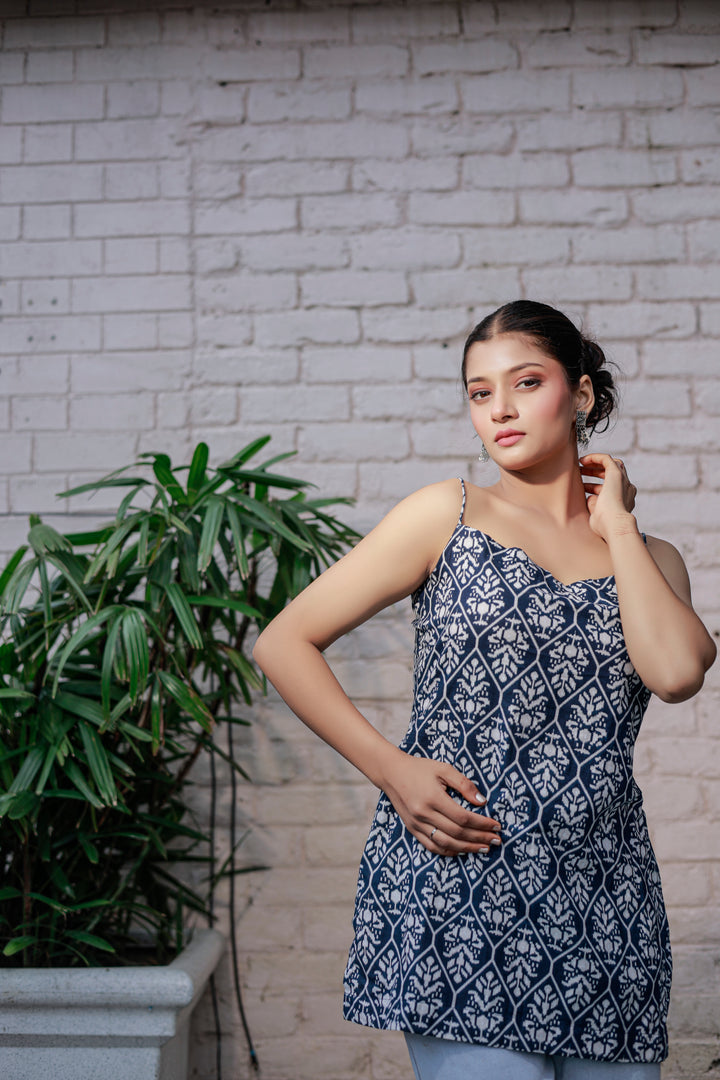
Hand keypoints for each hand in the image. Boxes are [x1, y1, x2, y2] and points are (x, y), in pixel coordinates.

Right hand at [380, 750, 501, 855]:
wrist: (391, 772)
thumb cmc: (420, 768)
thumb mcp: (443, 769)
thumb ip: (463, 784)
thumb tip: (482, 801)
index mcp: (433, 798)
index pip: (463, 817)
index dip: (482, 823)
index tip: (497, 825)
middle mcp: (424, 814)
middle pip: (457, 832)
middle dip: (480, 837)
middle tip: (497, 840)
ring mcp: (417, 824)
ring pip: (446, 843)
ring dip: (467, 848)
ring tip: (484, 848)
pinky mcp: (412, 829)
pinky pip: (432, 846)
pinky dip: (448, 851)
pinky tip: (461, 851)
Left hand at [580, 453, 637, 542]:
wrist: (615, 525)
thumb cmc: (605, 526)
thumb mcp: (598, 515)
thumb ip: (595, 505)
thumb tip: (590, 497)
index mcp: (624, 500)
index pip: (611, 488)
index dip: (594, 486)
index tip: (582, 488)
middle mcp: (627, 489)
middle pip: (613, 474)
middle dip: (595, 472)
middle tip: (580, 472)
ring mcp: (623, 481)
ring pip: (612, 464)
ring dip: (596, 464)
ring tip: (580, 464)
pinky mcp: (617, 474)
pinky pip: (606, 459)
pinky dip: (595, 457)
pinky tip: (583, 460)